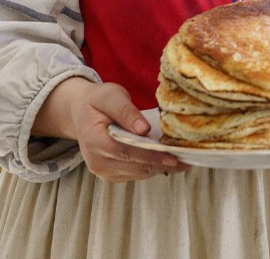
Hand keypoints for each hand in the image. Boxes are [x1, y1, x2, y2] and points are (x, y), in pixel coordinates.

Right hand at [35, 78, 190, 181]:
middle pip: (135, 167)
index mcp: (94, 141)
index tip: (173, 157)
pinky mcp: (110, 174)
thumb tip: (145, 129)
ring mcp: (102, 171)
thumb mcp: (111, 96)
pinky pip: (136, 174)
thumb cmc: (97, 101)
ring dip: (160, 168)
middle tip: (188, 160)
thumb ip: (126, 111)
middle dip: (162, 164)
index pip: (126, 152)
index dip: (151, 156)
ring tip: (183, 160)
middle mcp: (97, 162)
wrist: (80, 112)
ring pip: (138, 174)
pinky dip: (152, 168)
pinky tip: (168, 160)